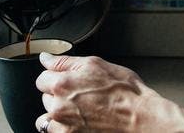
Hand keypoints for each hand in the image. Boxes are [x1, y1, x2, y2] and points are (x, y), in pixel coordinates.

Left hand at [34, 53, 163, 131]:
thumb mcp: (96, 65)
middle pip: (45, 97)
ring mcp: (63, 126)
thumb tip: (46, 58)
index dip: (57, 77)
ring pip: (47, 117)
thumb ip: (65, 62)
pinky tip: (78, 122)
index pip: (42, 78)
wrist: (140, 118)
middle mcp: (59, 107)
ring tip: (79, 111)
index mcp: (62, 84)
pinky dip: (63, 128)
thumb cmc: (125, 93)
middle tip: (81, 95)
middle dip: (58, 94)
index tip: (70, 81)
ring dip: (58, 113)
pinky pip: (54, 132)